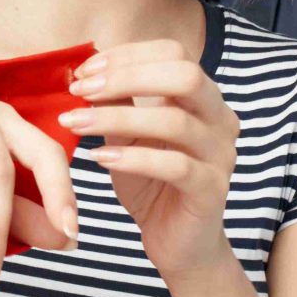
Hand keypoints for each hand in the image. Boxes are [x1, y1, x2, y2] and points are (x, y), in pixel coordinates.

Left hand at [57, 38, 238, 279]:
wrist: (178, 244)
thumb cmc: (152, 184)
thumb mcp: (127, 137)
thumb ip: (117, 103)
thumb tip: (87, 68)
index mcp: (203, 97)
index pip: (173, 52)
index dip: (126, 56)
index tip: (83, 72)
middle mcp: (220, 119)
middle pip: (184, 75)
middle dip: (126, 76)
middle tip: (81, 90)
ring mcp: (221, 154)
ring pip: (174, 121)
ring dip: (116, 118)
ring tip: (75, 123)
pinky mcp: (212, 190)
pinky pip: (175, 166)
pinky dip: (132, 158)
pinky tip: (98, 158)